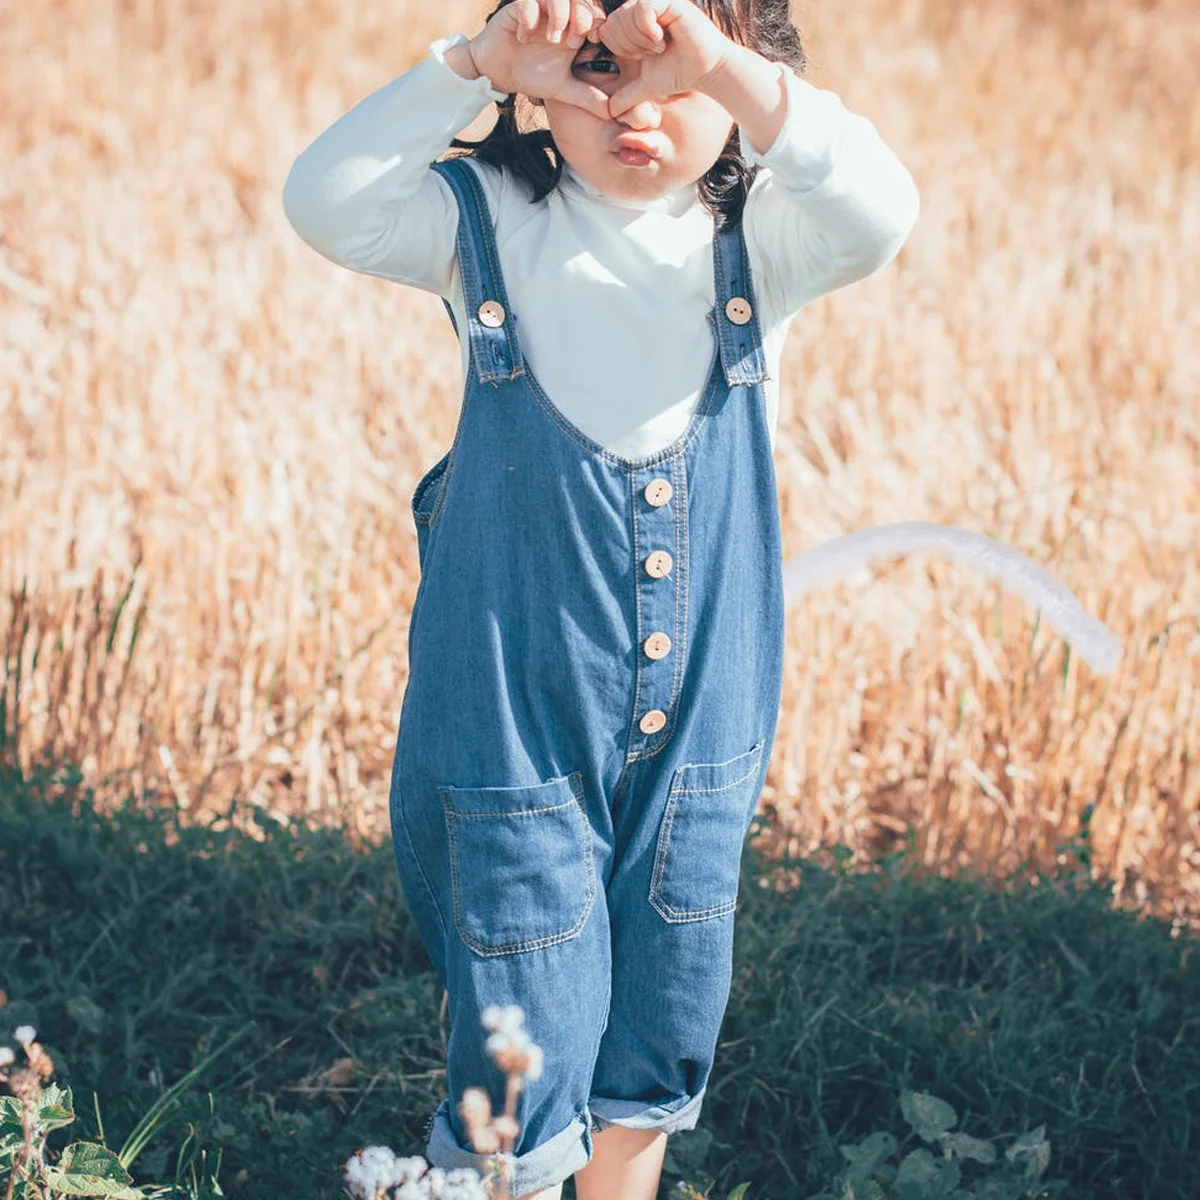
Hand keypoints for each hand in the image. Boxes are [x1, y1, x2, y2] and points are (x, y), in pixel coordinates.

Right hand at [470, 0, 611, 118]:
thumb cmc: (532, 76)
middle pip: (581, 0)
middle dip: (581, 19)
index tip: (593, 41)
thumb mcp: (563, 89)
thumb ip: (587, 97)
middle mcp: (558, 16)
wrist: (498, 73)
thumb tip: (612, 112)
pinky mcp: (517, 8)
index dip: (598, 24)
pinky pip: (527, 3)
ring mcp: (539, 9)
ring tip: (551, 39)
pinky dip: (529, 19)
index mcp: (573, 30)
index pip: (596, 14)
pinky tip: (523, 37)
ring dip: (559, 16)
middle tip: (572, 43)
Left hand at [592, 0, 731, 118]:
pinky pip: (643, 7)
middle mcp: (641, 9)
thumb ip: (626, 96)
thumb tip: (610, 111)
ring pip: (625, 15)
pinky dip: (648, 28)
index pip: (606, 30)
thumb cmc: (677, 74)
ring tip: (659, 47)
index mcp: (633, 24)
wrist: (705, 70)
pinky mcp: (668, 1)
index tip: (641, 57)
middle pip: (613, 22)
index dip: (619, 49)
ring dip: (640, 39)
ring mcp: (655, 3)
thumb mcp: (645, 87)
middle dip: (628, 46)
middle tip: (651, 53)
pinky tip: (661, 39)